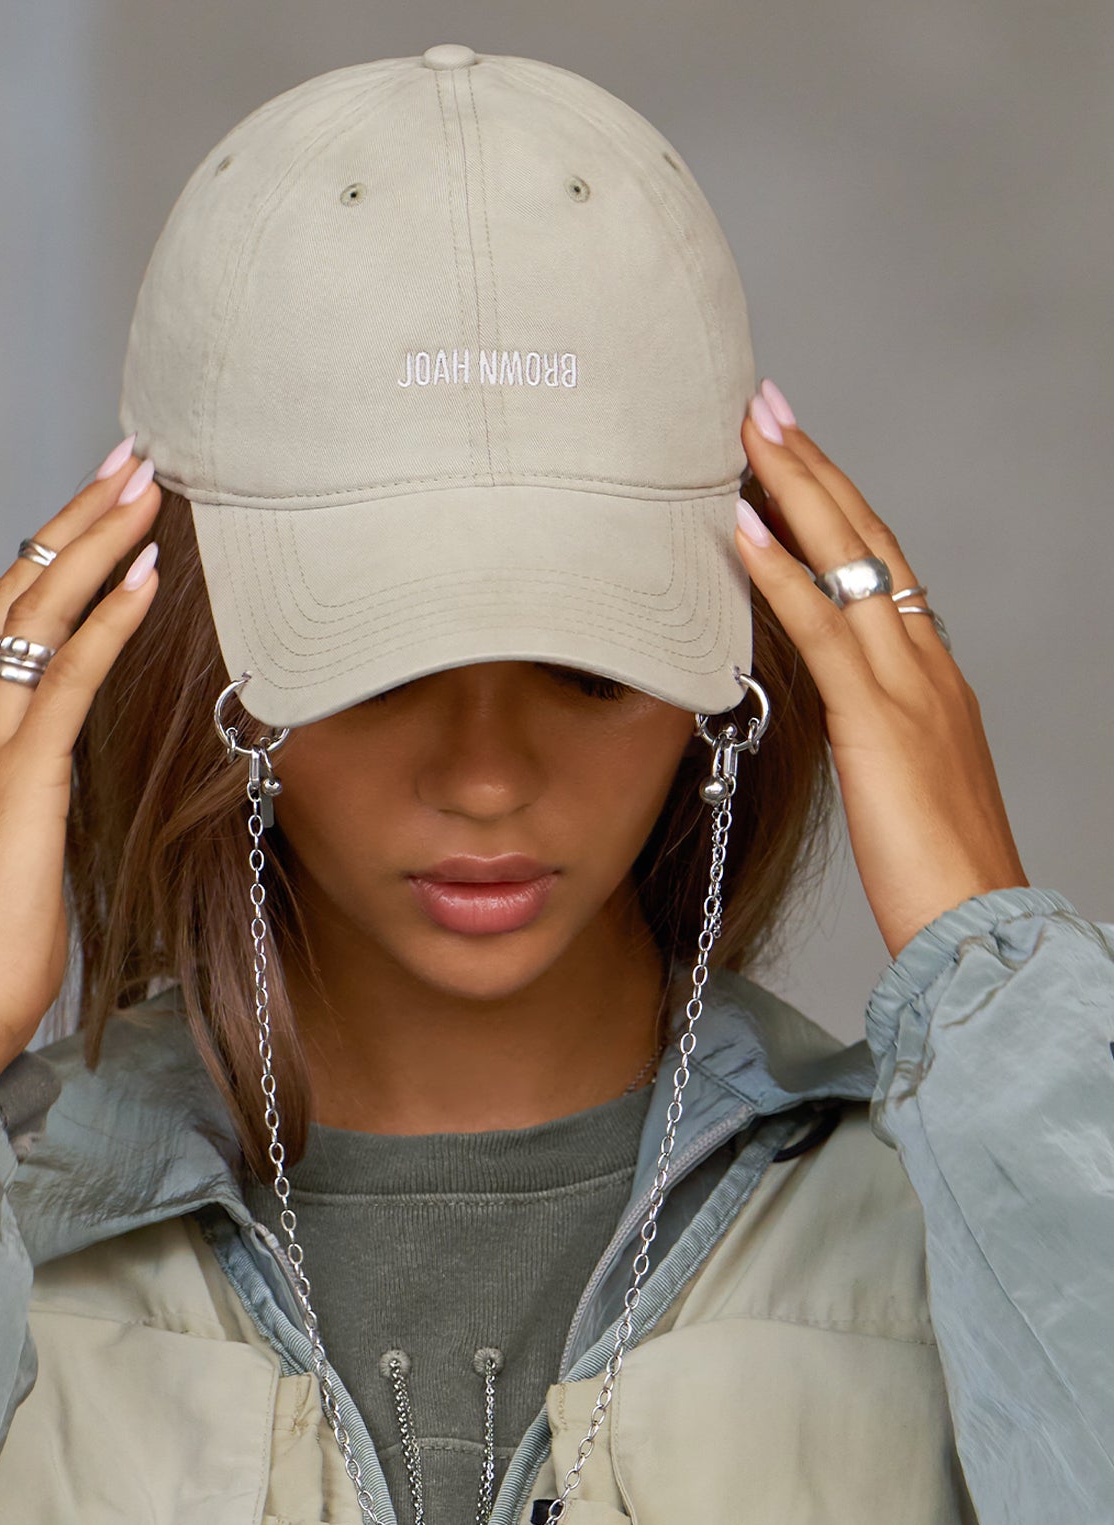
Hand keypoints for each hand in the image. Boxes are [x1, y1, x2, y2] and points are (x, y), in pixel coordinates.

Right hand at [0, 440, 161, 1092]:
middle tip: (128, 459)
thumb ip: (39, 795)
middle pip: (19, 594)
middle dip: (76, 519)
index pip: (7, 624)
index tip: (100, 510)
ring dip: (96, 541)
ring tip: (144, 486)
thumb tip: (71, 776)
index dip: (53, 559)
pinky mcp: (22, 778)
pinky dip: (109, 619)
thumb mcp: (21, 848)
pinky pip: (69, 678)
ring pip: (38, 614)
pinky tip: (148, 575)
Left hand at [733, 380, 1028, 961]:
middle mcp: (925, 665)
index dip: (838, 505)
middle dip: (813, 467)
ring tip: (746, 432)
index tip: (793, 452)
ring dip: (794, 489)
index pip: (880, 568)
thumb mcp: (901, 781)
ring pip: (848, 565)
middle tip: (762, 404)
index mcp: (932, 675)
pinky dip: (780, 577)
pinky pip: (823, 634)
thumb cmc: (936, 871)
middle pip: (867, 542)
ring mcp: (909, 689)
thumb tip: (832, 710)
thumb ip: (872, 731)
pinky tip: (741, 532)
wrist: (979, 924)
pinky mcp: (880, 726)